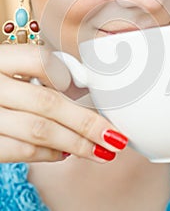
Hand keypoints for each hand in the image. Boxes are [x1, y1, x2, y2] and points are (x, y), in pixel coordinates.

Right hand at [0, 44, 127, 162]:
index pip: (40, 59)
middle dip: (86, 123)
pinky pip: (20, 151)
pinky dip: (47, 154)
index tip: (94, 90)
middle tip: (114, 136)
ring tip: (99, 150)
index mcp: (0, 59)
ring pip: (37, 131)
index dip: (69, 76)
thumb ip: (39, 70)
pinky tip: (64, 153)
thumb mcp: (10, 66)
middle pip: (47, 103)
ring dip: (74, 143)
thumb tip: (84, 86)